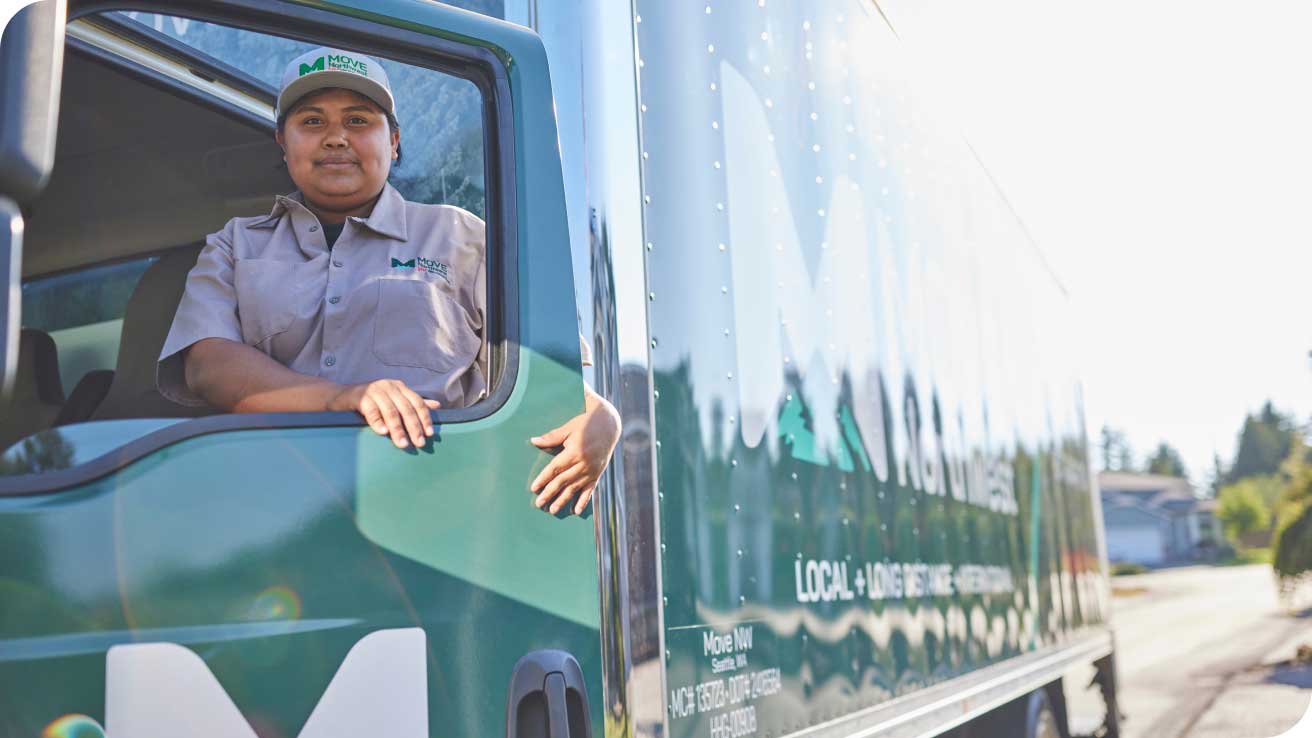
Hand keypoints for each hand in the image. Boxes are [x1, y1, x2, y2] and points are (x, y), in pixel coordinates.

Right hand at [330, 379, 439, 448]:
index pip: (417, 402)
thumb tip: (437, 406)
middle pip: (406, 408)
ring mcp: (374, 390)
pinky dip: (378, 422)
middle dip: (414, 427)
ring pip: (390, 411)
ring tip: (403, 443)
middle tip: (419, 443)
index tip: (429, 433)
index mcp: (400, 387)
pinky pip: (371, 410)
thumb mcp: (394, 400)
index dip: (425, 418)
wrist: (343, 396)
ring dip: (397, 429)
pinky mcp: (361, 397)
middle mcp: (389, 386)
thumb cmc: (372, 401)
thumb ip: (413, 403)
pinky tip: (382, 432)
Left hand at [530, 391, 620, 514]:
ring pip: (575, 488)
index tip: (534, 488)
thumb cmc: (586, 423)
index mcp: (575, 452)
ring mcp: (592, 470)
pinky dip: (583, 501)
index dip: (543, 479)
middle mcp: (584, 463)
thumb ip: (551, 437)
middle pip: (563, 481)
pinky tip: (576, 511)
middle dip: (550, 493)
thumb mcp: (568, 428)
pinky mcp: (597, 474)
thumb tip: (534, 441)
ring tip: (553, 509)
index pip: (555, 469)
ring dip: (563, 500)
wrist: (609, 425)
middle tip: (539, 503)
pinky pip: (590, 490)